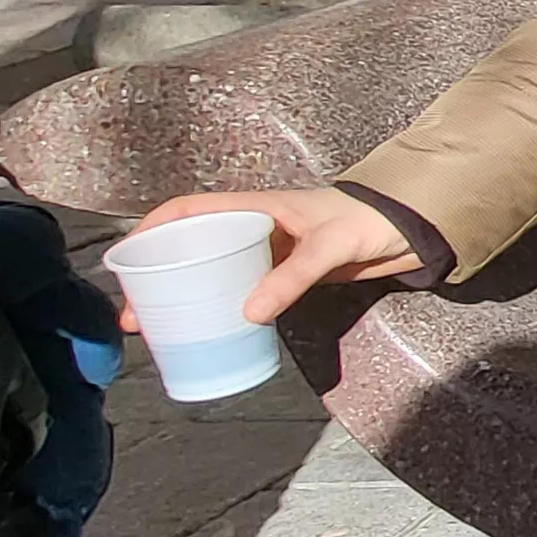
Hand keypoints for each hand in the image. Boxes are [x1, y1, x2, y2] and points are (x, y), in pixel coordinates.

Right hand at [120, 188, 417, 332]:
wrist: (412, 229)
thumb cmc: (371, 221)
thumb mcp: (330, 246)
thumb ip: (294, 277)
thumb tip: (248, 314)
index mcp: (255, 207)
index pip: (188, 210)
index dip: (152, 230)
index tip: (124, 259)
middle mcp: (254, 227)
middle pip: (191, 247)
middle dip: (157, 276)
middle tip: (135, 314)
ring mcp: (268, 252)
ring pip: (212, 271)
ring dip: (184, 295)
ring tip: (157, 328)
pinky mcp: (285, 274)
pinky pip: (240, 288)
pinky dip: (219, 306)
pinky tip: (208, 328)